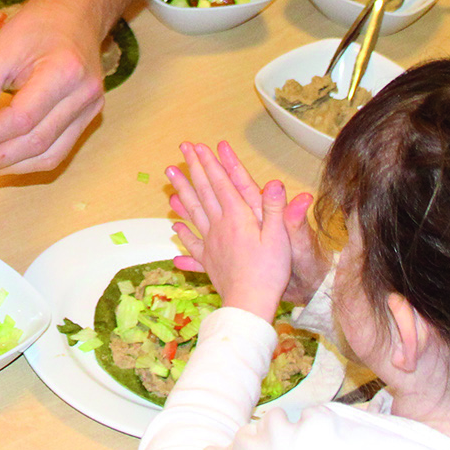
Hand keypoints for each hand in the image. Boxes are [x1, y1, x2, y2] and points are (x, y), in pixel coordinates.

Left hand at [0, 0, 104, 176]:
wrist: (75, 13)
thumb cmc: (33, 27)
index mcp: (63, 71)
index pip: (21, 118)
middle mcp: (84, 95)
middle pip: (35, 142)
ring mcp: (91, 109)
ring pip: (49, 155)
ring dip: (10, 168)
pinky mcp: (89, 118)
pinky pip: (58, 151)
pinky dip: (28, 162)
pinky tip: (3, 162)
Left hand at [170, 141, 326, 305]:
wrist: (250, 303)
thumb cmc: (269, 271)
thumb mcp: (278, 238)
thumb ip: (275, 209)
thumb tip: (273, 182)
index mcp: (238, 217)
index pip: (220, 183)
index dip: (210, 163)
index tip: (199, 146)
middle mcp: (220, 225)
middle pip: (203, 191)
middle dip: (193, 167)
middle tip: (182, 148)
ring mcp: (211, 242)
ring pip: (193, 211)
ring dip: (181, 190)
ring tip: (170, 174)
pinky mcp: (208, 260)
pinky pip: (193, 242)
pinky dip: (183, 232)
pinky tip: (174, 226)